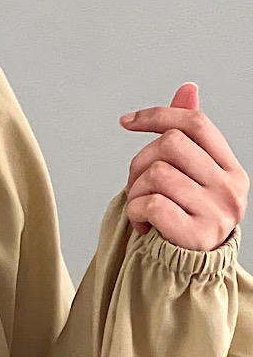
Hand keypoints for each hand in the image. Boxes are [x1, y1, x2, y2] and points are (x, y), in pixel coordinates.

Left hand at [118, 82, 248, 250]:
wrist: (191, 269)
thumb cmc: (186, 215)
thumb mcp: (191, 174)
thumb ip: (188, 136)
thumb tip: (188, 88)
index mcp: (231, 168)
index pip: (195, 124)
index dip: (157, 116)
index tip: (126, 122)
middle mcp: (230, 187)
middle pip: (170, 145)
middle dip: (139, 162)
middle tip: (137, 185)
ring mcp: (216, 212)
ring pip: (156, 174)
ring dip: (134, 191)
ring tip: (142, 208)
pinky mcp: (195, 235)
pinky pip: (149, 204)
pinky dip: (134, 213)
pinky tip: (143, 225)